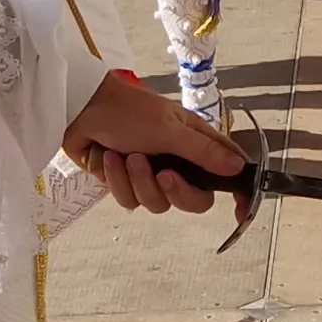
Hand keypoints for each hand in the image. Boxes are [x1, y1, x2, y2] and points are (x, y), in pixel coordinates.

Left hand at [63, 69, 247, 214]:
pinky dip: (118, 180)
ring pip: (157, 203)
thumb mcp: (171, 129)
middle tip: (164, 175)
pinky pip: (130, 200)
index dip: (238, 194)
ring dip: (139, 181)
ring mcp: (151, 175)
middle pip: (194, 200)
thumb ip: (204, 152)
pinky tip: (109, 159)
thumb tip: (238, 168)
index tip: (240, 212)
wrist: (81, 109)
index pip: (227, 174)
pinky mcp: (125, 183)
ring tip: (127, 155)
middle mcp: (178, 163)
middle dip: (176, 191)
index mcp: (195, 145)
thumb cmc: (129, 110)